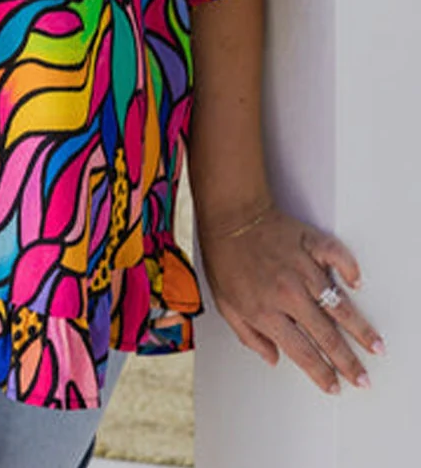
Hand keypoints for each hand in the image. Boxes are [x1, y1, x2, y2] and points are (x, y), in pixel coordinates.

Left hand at [198, 204, 385, 393]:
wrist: (229, 214)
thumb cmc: (224, 256)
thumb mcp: (224, 303)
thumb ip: (248, 335)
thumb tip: (272, 358)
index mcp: (265, 311)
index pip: (302, 353)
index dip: (321, 374)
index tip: (334, 385)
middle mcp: (287, 293)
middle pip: (326, 336)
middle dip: (348, 362)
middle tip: (363, 378)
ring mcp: (301, 268)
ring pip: (338, 305)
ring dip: (359, 328)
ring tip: (375, 344)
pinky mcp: (310, 244)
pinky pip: (337, 258)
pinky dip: (349, 269)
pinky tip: (357, 283)